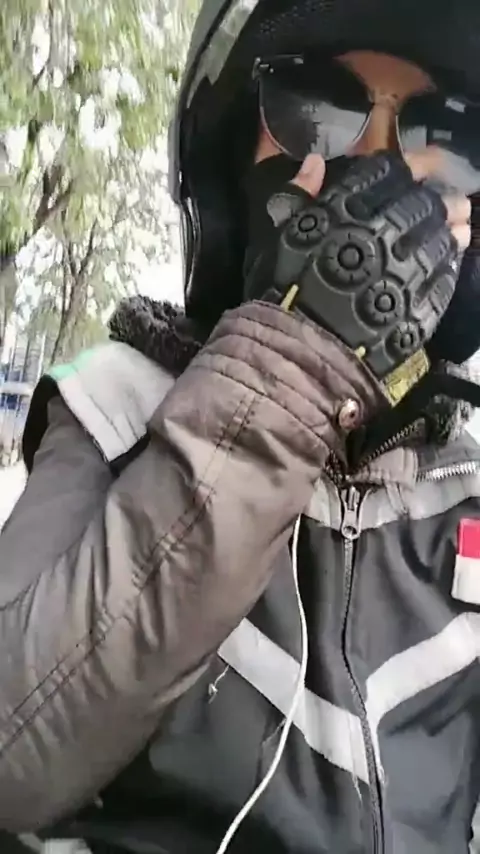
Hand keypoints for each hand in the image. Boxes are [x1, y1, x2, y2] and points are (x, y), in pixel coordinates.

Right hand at [247, 150, 470, 405]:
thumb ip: (297, 195)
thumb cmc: (283, 289)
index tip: (420, 168)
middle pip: (425, 202)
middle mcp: (386, 230)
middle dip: (440, 198)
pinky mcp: (422, 305)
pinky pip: (445, 278)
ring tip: (459, 227)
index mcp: (350, 207)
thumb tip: (315, 161)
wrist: (300, 350)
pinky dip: (451, 266)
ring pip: (442, 238)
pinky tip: (451, 262)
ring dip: (453, 229)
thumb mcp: (279, 234)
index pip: (390, 172)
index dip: (409, 167)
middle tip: (451, 200)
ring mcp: (409, 269)